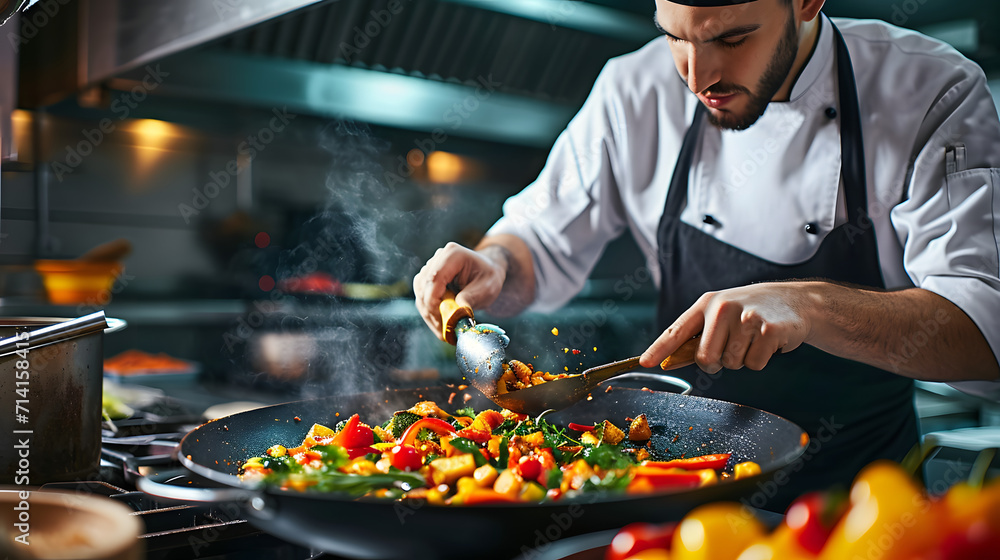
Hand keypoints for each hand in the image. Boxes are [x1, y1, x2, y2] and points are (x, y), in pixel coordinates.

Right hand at [413, 242, 505, 340]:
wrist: (487, 271)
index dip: (433, 302)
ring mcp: (431, 267)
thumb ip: (472, 297)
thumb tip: (457, 311)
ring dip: (429, 315)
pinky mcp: (427, 278)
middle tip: (444, 333)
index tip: (443, 321)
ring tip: (444, 331)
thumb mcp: (488, 287)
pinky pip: (422, 298)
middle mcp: (438, 258)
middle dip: (431, 312)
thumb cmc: (489, 277)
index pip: (434, 278)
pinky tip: (441, 324)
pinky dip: (430, 313)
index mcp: (453, 254)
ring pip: (420, 294)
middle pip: (423, 287)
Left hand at [639, 282, 815, 372]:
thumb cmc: (750, 311)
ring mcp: (746, 318)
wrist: (795, 301)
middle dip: (716, 362)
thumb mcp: (720, 315)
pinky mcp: (769, 330)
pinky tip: (768, 340)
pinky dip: (761, 359)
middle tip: (732, 347)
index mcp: (706, 304)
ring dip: (742, 359)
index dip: (659, 349)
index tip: (645, 363)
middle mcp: (723, 308)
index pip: (676, 330)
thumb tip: (666, 362)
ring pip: (732, 364)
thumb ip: (695, 338)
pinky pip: (754, 364)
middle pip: (705, 358)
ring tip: (753, 338)